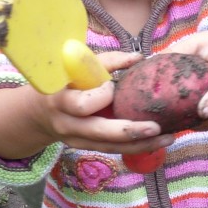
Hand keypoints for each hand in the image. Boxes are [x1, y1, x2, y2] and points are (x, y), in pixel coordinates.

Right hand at [13, 51, 173, 155]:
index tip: (112, 86)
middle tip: (156, 127)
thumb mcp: (76, 69)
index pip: (81, 105)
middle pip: (100, 133)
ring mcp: (78, 141)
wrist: (39, 114)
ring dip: (142, 145)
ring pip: (111, 147)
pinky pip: (114, 150)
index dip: (100, 96)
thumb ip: (106, 62)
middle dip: (129, 132)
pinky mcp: (89, 148)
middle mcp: (68, 125)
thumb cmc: (64, 82)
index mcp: (61, 101)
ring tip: (169, 138)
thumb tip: (139, 58)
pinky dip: (138, 147)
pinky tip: (159, 141)